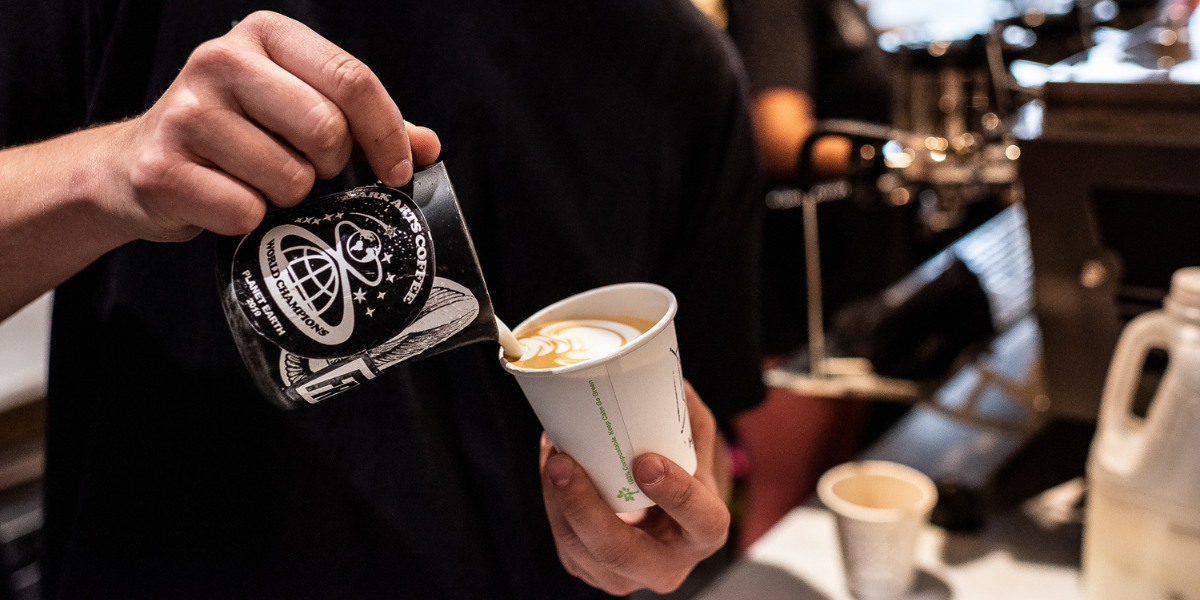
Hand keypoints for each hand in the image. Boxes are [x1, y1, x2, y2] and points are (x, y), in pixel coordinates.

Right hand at [101, 10, 439, 241]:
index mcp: (265, 34)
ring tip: (256, 180)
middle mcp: (220, 60)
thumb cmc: (236, 136)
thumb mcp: (298, 109)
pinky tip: (224, 200)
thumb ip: (364, 124)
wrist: (137, 166)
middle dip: (329, 165)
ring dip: (287, 196)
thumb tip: (429, 147)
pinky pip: (246, 212)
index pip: (352, 79)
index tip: (398, 171)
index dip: (387, 134)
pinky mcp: (163, 168)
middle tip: (307, 169)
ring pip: (290, 178)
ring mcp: (186, 113)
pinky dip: (248, 221)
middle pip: (327, 130)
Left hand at [539, 381, 730, 594]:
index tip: (645, 461)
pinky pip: (565, 544)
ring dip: (557, 502)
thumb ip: (689, 422)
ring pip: (581, 550)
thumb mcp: (697, 455)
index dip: (676, 494)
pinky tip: (549, 466)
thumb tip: (672, 381)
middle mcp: (667, 567)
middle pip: (620, 551)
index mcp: (705, 533)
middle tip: (563, 463)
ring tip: (551, 454)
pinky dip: (552, 504)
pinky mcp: (592, 572)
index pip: (700, 519)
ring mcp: (625, 577)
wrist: (665, 528)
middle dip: (584, 507)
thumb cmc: (684, 483)